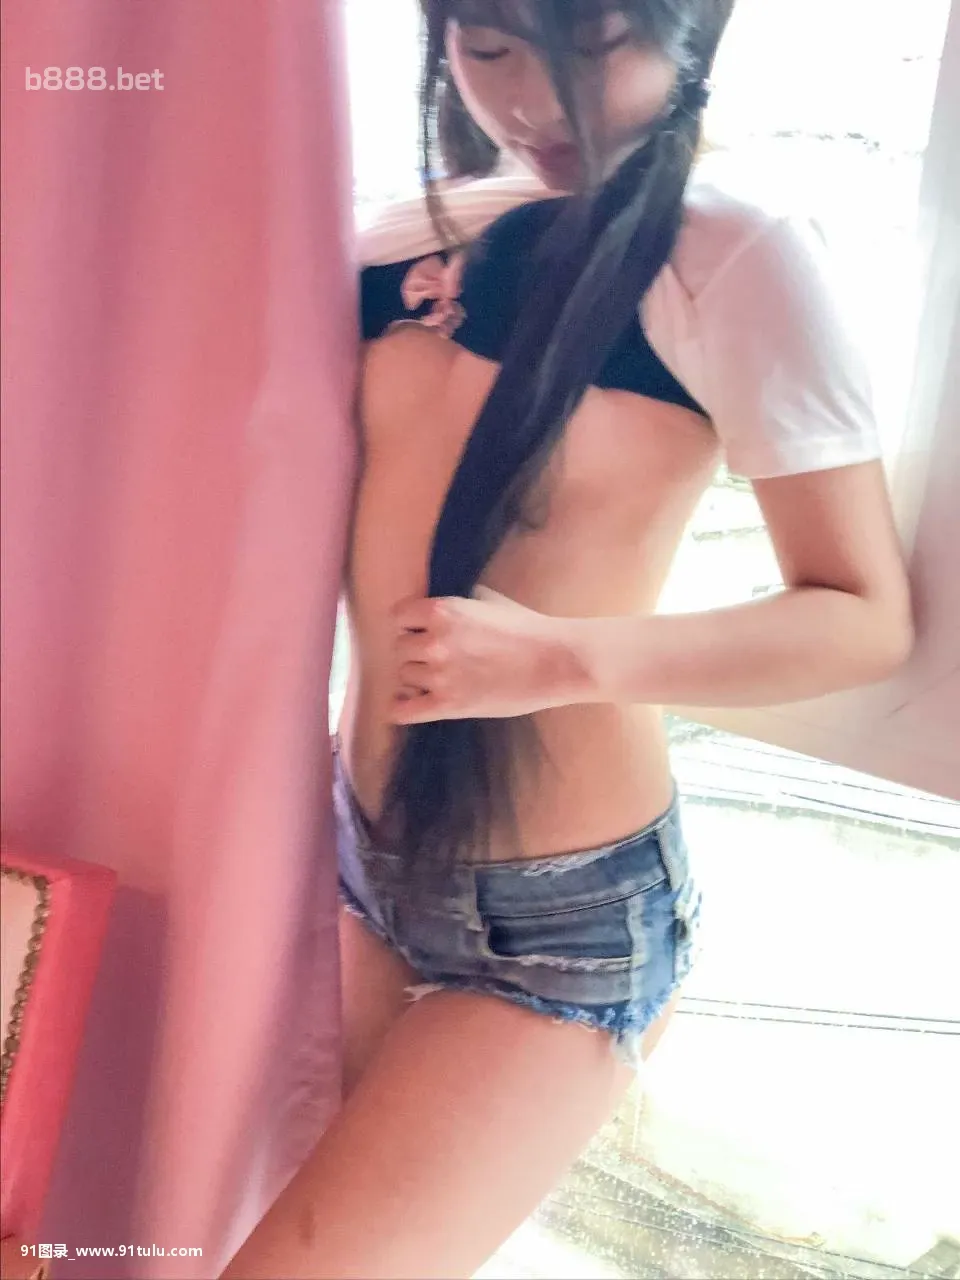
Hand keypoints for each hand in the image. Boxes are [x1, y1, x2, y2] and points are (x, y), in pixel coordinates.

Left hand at [388, 586, 584, 723]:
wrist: (555, 662)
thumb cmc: (526, 628)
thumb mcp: (487, 600)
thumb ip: (455, 604)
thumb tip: (432, 607)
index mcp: (442, 611)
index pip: (399, 616)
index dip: (410, 625)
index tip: (422, 632)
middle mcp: (434, 641)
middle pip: (399, 649)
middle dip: (415, 653)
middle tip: (438, 658)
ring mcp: (440, 675)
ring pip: (404, 677)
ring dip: (417, 678)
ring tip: (440, 679)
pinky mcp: (448, 705)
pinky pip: (403, 711)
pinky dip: (401, 708)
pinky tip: (407, 704)